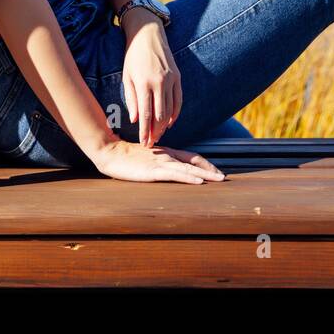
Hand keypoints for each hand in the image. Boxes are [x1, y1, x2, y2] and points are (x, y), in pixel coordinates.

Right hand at [90, 138, 225, 183]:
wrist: (110, 152)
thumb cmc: (126, 156)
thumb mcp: (146, 157)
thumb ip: (158, 160)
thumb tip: (169, 167)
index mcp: (166, 151)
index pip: (191, 156)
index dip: (205, 163)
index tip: (216, 171)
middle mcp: (166, 155)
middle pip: (194, 161)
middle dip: (210, 169)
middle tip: (223, 177)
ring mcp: (160, 162)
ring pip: (188, 168)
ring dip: (205, 174)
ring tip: (218, 179)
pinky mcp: (153, 170)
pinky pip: (175, 174)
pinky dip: (189, 177)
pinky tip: (198, 181)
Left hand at [121, 11, 179, 145]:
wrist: (148, 34)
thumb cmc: (133, 56)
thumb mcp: (127, 76)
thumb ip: (131, 99)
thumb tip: (136, 120)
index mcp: (144, 83)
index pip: (146, 114)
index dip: (145, 131)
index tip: (144, 143)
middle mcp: (159, 82)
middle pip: (160, 115)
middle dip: (156, 132)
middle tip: (151, 143)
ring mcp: (171, 79)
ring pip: (170, 109)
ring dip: (165, 125)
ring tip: (158, 135)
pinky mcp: (178, 77)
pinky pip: (179, 100)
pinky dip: (175, 113)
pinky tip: (169, 122)